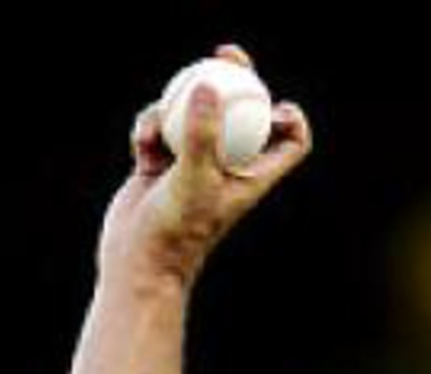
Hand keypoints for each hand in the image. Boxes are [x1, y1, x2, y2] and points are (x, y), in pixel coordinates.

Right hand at [97, 43, 311, 289]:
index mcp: (251, 177)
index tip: (274, 101)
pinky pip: (158, 127)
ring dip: (176, 106)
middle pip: (243, 115)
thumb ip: (202, 134)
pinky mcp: (160, 164)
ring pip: (193, 114)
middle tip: (227, 55)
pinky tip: (142, 143)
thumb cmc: (176, 230)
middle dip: (236, 82)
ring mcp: (193, 164)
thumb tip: (210, 86)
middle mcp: (226, 168)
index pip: (288, 144)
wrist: (139, 261)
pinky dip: (149, 126)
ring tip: (160, 124)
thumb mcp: (194, 178)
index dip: (290, 119)